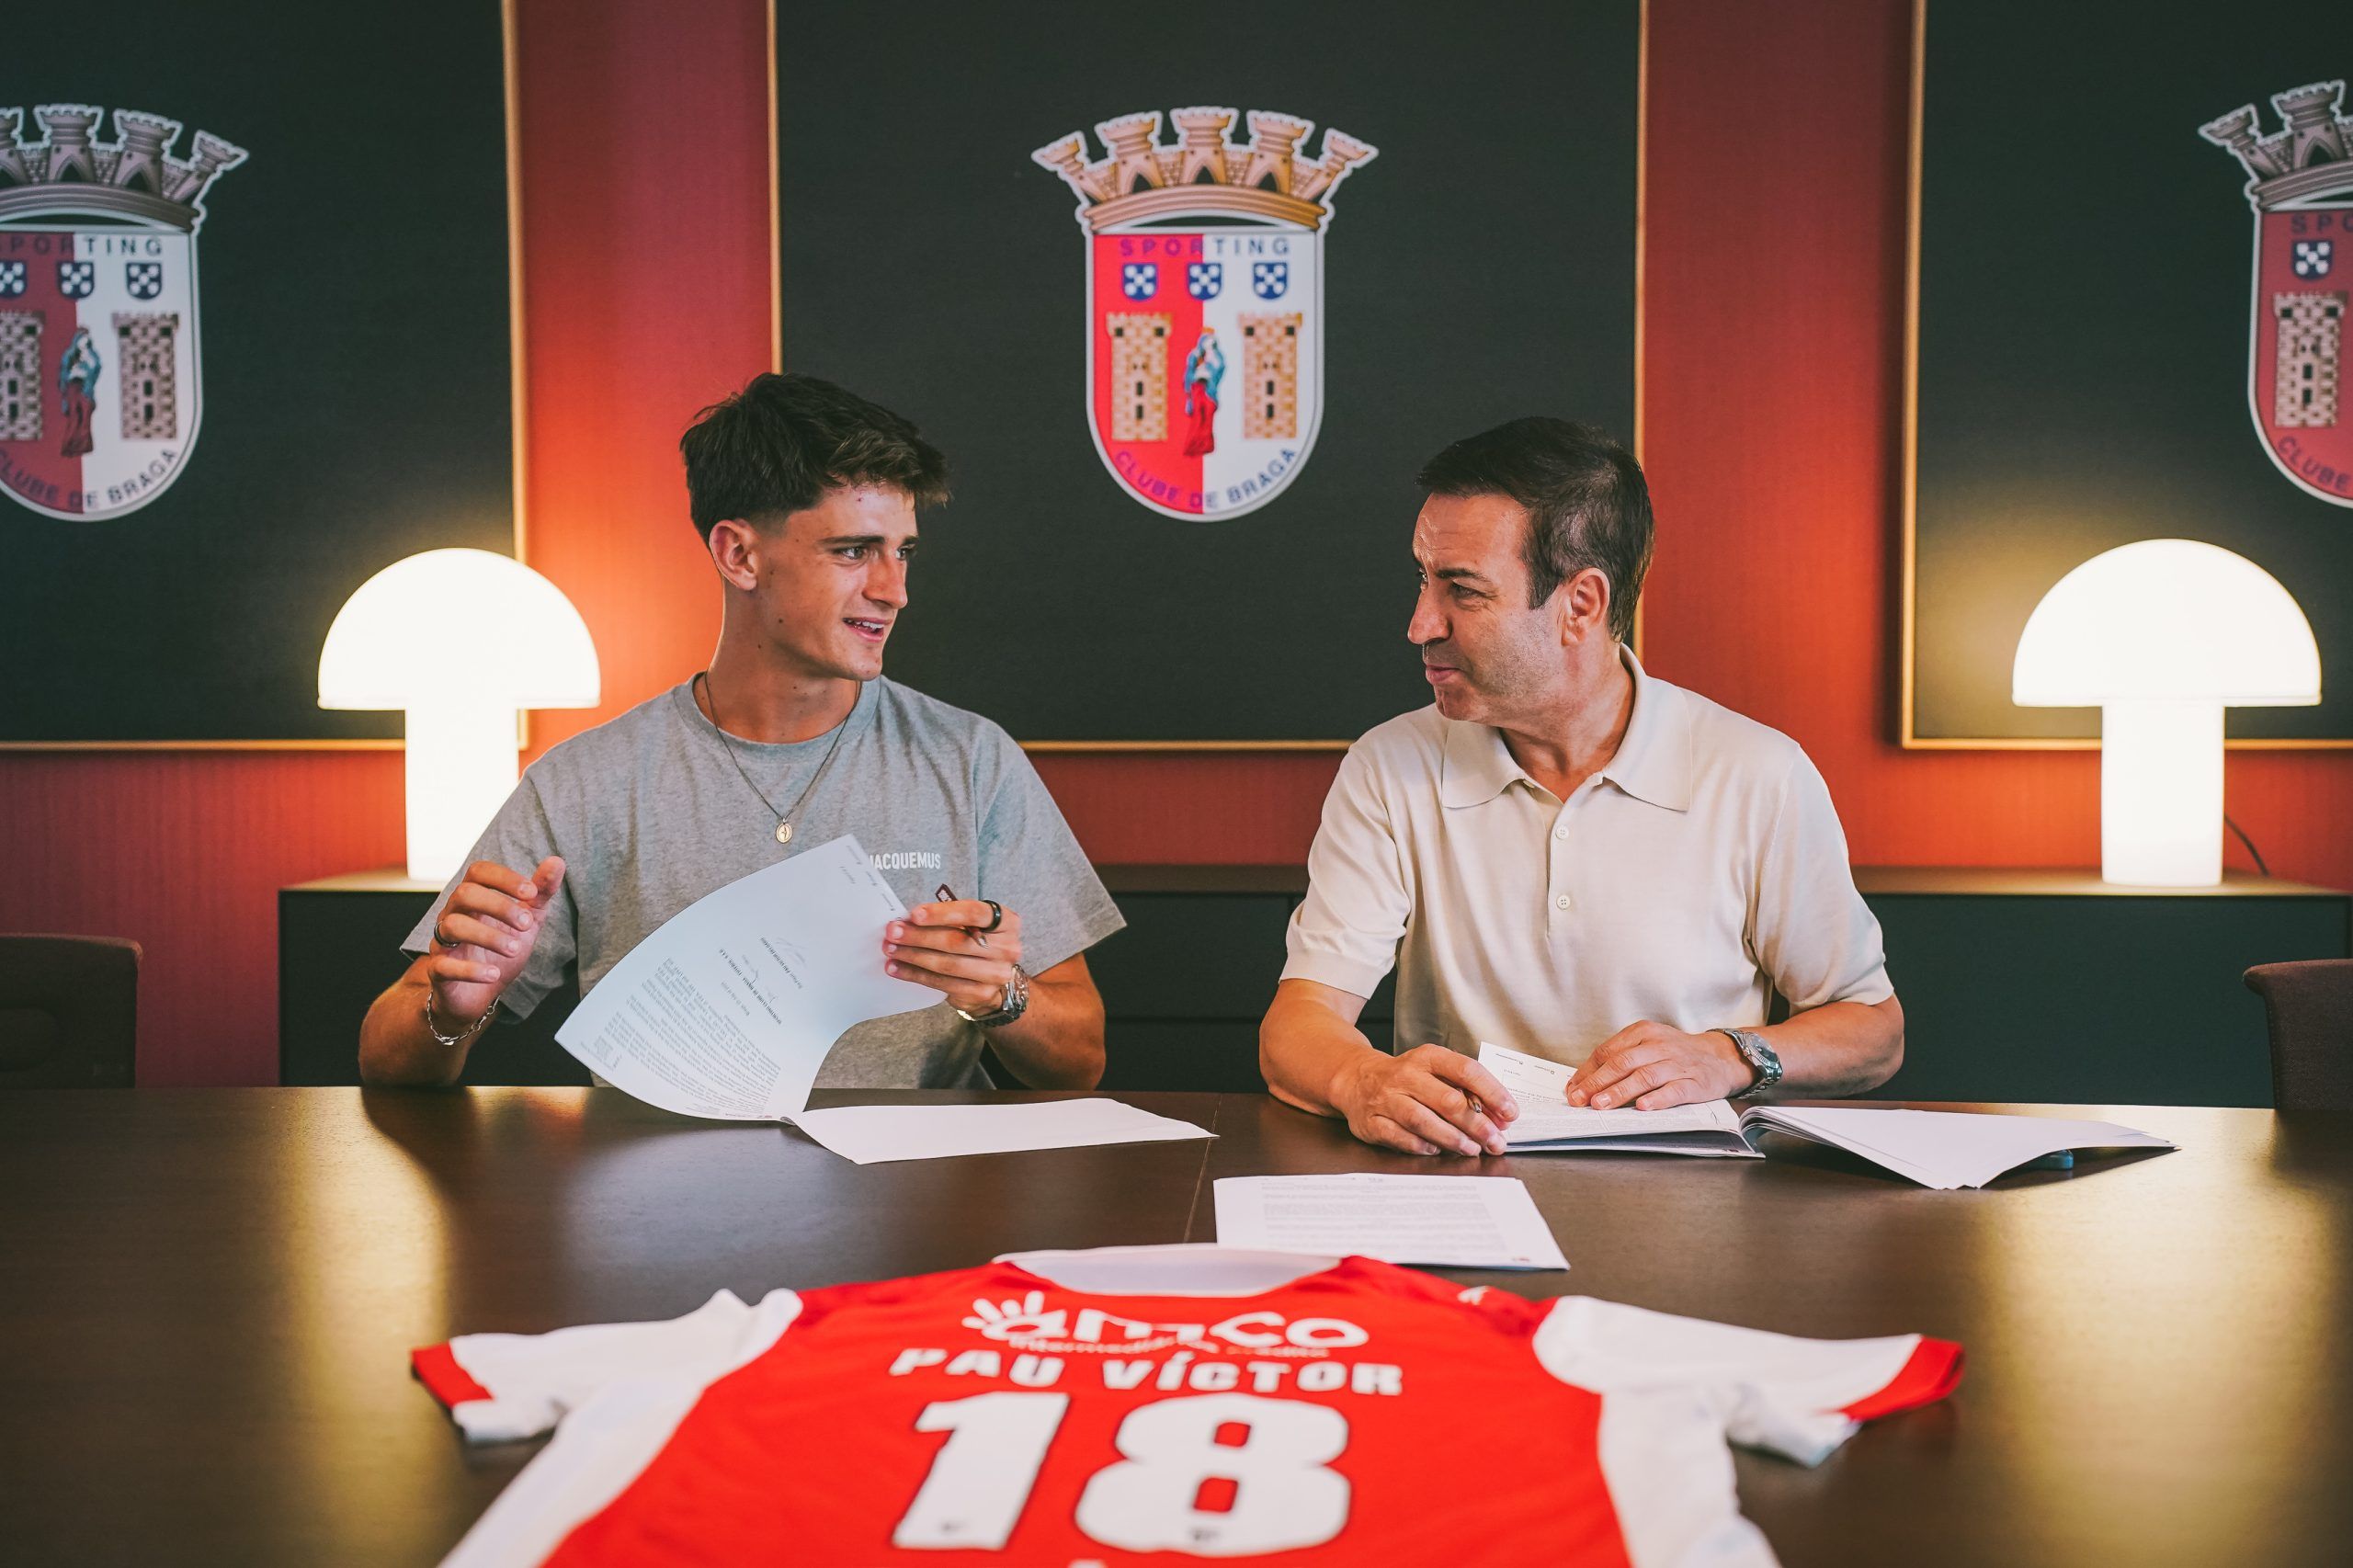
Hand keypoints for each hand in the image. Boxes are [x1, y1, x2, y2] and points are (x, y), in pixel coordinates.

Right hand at [427, 857, 562, 1025]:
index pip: (479, 872)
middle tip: (526, 924)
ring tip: (514, 948)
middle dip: (499, 906)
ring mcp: (443, 941)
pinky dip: (470, 970)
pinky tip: (493, 973)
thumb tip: (558, 861)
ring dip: (489, 936)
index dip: (504, 877)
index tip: (531, 892)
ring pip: (453, 926)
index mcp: (474, 897)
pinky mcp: (438, 970)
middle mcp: (454, 913)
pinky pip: (444, 965)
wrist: (479, 992)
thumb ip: (541, 893)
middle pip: (465, 893)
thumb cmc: (500, 948)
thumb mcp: (528, 919)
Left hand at [887, 900, 1023, 1017]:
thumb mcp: (971, 923)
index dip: (942, 913)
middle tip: (893, 932)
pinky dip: (916, 975)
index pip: (974, 913)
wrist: (993, 976)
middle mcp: (1007, 947)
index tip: (914, 914)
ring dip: (913, 956)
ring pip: (947, 964)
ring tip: (891, 949)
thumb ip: (947, 918)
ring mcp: (996, 973)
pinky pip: (942, 983)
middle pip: (956, 941)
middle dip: (919, 936)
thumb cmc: (975, 940)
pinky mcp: (981, 993)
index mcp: (1007, 921)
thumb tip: (906, 920)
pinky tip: (898, 968)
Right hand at [1330, 1043, 1519, 1157]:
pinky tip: (1437, 1150)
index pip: (1466, 1070)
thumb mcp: (1435, 1071)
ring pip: (1423, 1121)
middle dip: (1477, 1124)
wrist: (1355, 1078)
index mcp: (1427, 1057)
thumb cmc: (1407, 1078)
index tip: (1510, 1112)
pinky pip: (1400, 1137)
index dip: (1492, 1092)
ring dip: (1452, 1139)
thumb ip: (1466, 1090)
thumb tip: (1500, 1117)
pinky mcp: (1372, 1122)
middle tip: (1496, 1141)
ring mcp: (1386, 1098)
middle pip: (1447, 1100)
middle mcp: (1406, 1075)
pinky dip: (1422, 1146)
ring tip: (1471, 1149)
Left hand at [1565, 1021, 1752, 1109]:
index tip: (1573, 1089)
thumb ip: (1620, 1059)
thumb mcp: (1648, 1045)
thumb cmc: (1676, 1053)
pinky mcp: (1693, 1082)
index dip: (1587, 1072)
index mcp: (1642, 1033)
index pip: (1607, 1051)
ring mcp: (1676, 1064)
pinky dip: (1656, 1099)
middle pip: (1622, 1063)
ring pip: (1644, 1076)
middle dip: (1598, 1082)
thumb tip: (1585, 1082)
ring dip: (1620, 1091)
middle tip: (1580, 1099)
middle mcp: (1658, 1045)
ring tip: (1602, 1104)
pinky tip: (1642, 1107)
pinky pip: (1672, 1090)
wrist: (1720, 1056)